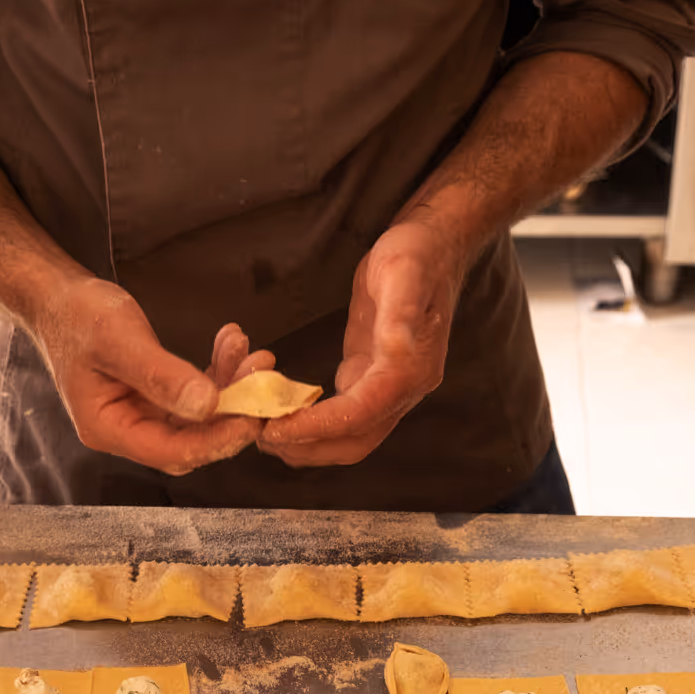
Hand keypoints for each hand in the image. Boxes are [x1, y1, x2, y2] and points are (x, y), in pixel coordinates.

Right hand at [32, 276, 271, 475]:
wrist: (61, 299)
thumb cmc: (78, 316)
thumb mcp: (119, 340)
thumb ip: (162, 375)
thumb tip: (207, 405)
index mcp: (109, 429)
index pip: (172, 452)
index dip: (216, 440)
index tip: (253, 415)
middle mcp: (128, 431)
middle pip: (192, 441)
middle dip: (233, 412)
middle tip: (262, 376)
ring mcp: (143, 416)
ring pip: (200, 418)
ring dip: (231, 388)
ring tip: (253, 354)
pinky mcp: (157, 399)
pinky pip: (197, 397)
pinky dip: (219, 374)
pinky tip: (231, 345)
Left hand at [258, 219, 467, 467]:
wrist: (434, 247)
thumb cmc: (417, 254)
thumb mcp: (404, 273)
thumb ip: (400, 315)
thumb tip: (397, 350)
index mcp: (411, 370)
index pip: (360, 415)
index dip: (317, 427)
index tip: (276, 428)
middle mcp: (404, 390)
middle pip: (355, 442)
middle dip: (308, 447)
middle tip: (261, 436)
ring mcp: (389, 389)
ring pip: (349, 437)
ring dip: (308, 444)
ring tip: (264, 431)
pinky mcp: (372, 380)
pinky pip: (344, 418)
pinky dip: (313, 425)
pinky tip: (283, 414)